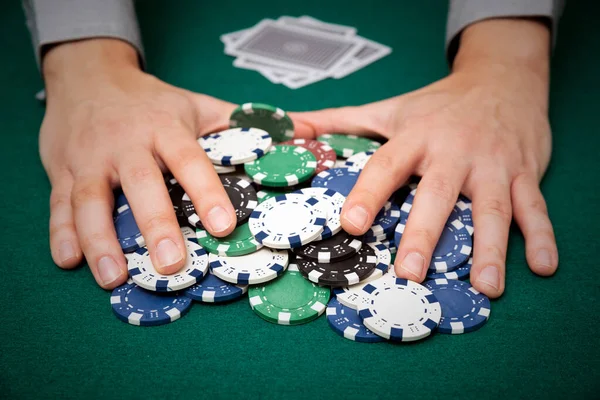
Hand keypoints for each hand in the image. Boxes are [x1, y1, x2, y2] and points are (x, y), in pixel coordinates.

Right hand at [41, 39, 236, 288]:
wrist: (88, 75)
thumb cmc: (152, 100)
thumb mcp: (198, 104)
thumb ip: (242, 122)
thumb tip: (302, 131)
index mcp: (166, 128)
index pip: (190, 162)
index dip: (207, 193)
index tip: (225, 226)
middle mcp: (128, 144)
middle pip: (142, 184)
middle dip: (156, 225)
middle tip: (173, 264)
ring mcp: (91, 157)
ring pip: (91, 198)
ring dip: (101, 239)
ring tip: (114, 277)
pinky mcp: (62, 169)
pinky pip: (59, 203)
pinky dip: (61, 232)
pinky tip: (68, 260)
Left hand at [293, 19, 558, 297]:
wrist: (501, 78)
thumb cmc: (436, 104)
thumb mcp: (387, 108)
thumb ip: (338, 121)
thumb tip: (290, 126)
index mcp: (416, 136)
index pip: (387, 165)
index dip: (368, 193)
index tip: (350, 224)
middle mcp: (455, 151)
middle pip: (438, 194)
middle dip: (425, 233)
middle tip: (410, 273)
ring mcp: (493, 164)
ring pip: (492, 207)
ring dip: (489, 247)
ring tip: (484, 286)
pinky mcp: (526, 173)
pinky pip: (534, 206)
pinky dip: (541, 236)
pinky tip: (542, 265)